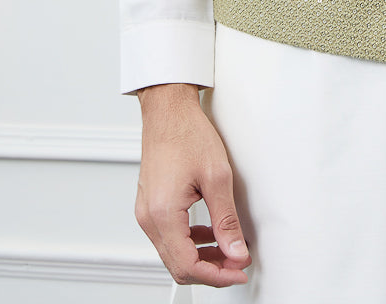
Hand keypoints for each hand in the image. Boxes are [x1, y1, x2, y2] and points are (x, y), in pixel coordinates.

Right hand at [134, 82, 251, 287]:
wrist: (168, 111)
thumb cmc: (187, 134)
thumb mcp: (217, 176)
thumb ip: (227, 220)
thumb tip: (236, 251)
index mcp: (162, 214)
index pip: (188, 265)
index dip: (217, 275)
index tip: (239, 270)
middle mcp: (149, 218)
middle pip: (178, 265)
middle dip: (211, 270)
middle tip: (238, 263)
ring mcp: (146, 213)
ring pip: (173, 253)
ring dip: (202, 257)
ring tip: (229, 250)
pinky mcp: (150, 206)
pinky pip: (169, 237)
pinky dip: (191, 242)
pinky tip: (211, 234)